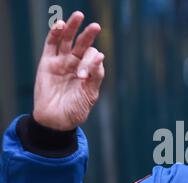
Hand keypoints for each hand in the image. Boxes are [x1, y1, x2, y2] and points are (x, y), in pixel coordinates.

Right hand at [33, 11, 104, 130]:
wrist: (56, 120)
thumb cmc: (76, 109)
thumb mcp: (90, 94)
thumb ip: (96, 76)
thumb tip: (100, 56)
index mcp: (89, 73)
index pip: (93, 59)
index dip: (92, 62)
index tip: (84, 74)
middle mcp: (76, 65)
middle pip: (82, 45)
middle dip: (89, 35)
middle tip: (96, 27)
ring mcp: (61, 63)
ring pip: (67, 41)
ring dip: (72, 28)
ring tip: (78, 16)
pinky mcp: (47, 63)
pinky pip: (51, 45)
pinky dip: (55, 34)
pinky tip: (61, 25)